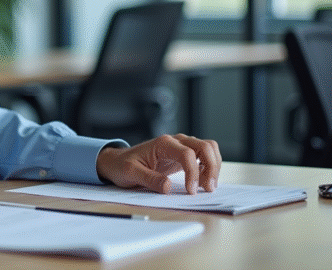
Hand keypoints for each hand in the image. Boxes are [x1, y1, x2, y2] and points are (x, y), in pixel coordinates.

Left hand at [96, 134, 220, 194]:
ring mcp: (181, 147)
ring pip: (208, 149)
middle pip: (205, 146)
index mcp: (163, 143)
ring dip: (214, 167)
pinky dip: (210, 167)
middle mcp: (175, 141)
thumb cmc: (123, 166)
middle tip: (208, 189)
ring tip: (208, 187)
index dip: (193, 173)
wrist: (118, 162)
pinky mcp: (183, 155)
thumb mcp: (130, 173)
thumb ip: (149, 179)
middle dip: (211, 168)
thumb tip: (168, 187)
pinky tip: (204, 182)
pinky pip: (204, 156)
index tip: (191, 191)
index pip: (187, 154)